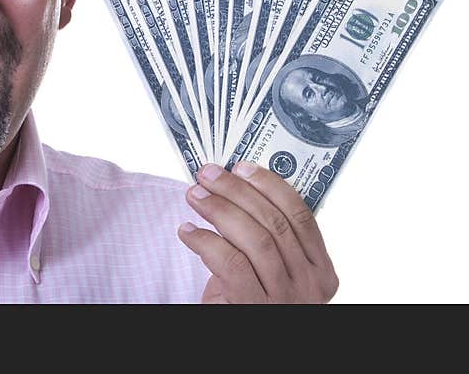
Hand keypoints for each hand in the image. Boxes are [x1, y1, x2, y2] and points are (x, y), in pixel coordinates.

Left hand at [177, 162, 338, 303]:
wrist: (251, 340)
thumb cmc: (255, 302)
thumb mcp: (274, 271)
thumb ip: (267, 237)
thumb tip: (234, 186)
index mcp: (320, 269)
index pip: (301, 214)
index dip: (270, 185)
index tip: (242, 167)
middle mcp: (309, 284)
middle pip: (274, 222)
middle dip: (236, 190)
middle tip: (208, 175)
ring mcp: (284, 298)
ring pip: (254, 239)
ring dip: (219, 209)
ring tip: (194, 196)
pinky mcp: (254, 307)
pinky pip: (231, 263)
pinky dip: (205, 241)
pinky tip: (187, 231)